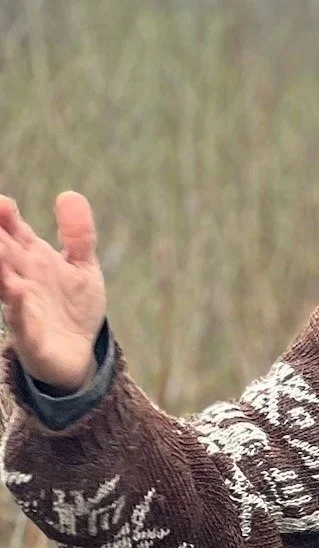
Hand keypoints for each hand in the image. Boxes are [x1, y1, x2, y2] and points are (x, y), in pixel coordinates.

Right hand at [0, 192, 106, 392]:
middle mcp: (22, 279)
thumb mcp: (81, 264)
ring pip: (4, 285)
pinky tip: (17, 294)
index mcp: (33, 259)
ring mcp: (23, 307)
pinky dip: (19, 309)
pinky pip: (22, 322)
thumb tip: (69, 194)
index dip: (5, 215)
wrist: (79, 353)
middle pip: (2, 254)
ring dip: (0, 268)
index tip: (2, 201)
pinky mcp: (31, 336)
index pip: (13, 231)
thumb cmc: (73, 305)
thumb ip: (78, 233)